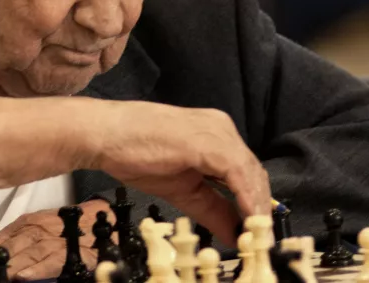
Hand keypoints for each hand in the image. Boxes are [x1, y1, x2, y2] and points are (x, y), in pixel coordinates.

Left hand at [0, 199, 112, 280]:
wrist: (103, 219)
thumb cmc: (68, 229)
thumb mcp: (38, 233)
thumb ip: (15, 245)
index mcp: (24, 224)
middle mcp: (36, 228)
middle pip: (5, 248)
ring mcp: (54, 238)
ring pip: (26, 253)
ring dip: (7, 268)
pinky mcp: (73, 251)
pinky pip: (52, 260)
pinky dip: (37, 269)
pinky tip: (23, 277)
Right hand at [92, 102, 269, 245]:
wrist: (106, 135)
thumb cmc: (134, 153)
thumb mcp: (181, 189)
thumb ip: (212, 209)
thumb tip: (234, 235)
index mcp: (215, 135)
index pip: (247, 172)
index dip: (255, 203)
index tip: (258, 232)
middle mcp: (220, 128)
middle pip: (254, 172)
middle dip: (260, 208)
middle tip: (262, 240)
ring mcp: (215, 132)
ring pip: (250, 172)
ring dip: (257, 207)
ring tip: (258, 236)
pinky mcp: (206, 141)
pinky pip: (237, 172)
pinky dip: (246, 198)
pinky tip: (249, 219)